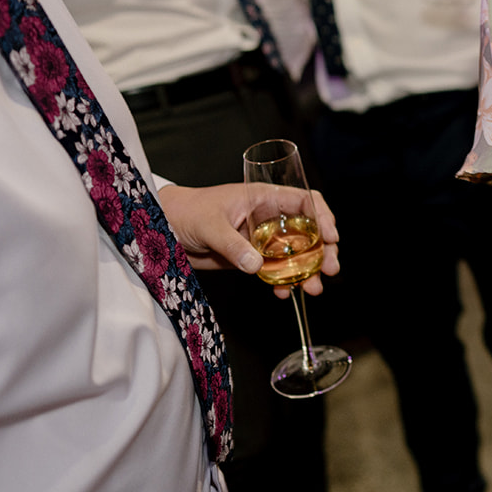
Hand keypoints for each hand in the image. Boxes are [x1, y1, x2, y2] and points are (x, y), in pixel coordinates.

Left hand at [157, 181, 340, 297]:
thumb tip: (257, 266)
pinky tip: (283, 293)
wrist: (161, 228)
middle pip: (307, 231)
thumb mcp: (210, 225)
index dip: (323, 216)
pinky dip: (282, 282)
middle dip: (322, 251)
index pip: (305, 201)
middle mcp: (268, 218)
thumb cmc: (185, 212)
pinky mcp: (249, 259)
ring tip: (313, 289)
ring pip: (294, 255)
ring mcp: (260, 240)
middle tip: (329, 269)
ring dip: (307, 272)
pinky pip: (273, 271)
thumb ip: (233, 245)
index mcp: (263, 198)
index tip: (330, 237)